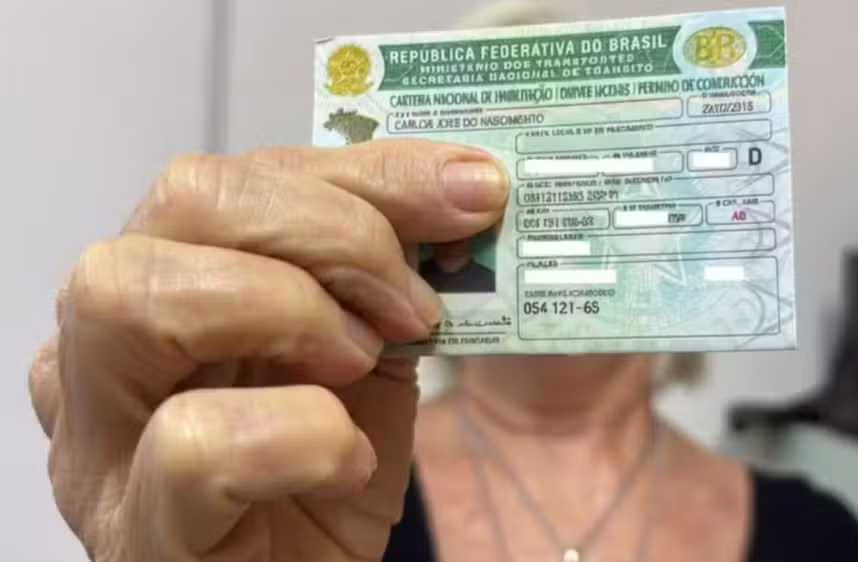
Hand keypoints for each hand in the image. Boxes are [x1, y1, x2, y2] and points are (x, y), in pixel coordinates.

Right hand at [28, 140, 508, 560]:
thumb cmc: (324, 479)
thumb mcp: (369, 354)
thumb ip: (388, 277)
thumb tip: (464, 195)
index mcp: (172, 280)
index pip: (243, 173)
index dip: (366, 170)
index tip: (469, 191)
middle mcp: (109, 344)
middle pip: (181, 199)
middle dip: (331, 230)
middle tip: (413, 301)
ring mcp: (99, 438)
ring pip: (130, 294)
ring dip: (288, 309)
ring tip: (362, 365)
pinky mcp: (133, 532)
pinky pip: (191, 444)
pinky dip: (300, 436)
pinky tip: (343, 460)